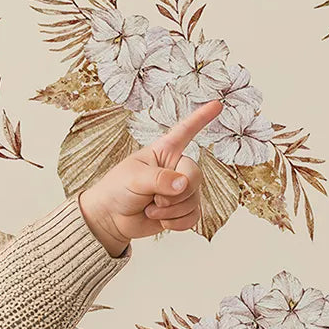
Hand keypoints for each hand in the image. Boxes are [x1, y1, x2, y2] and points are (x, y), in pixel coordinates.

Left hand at [78, 99, 223, 255]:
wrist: (110, 219)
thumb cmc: (117, 190)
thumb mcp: (134, 178)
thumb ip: (159, 179)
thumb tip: (183, 184)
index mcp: (164, 152)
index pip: (186, 131)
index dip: (201, 118)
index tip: (217, 104)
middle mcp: (176, 168)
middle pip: (195, 176)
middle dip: (176, 193)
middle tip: (154, 199)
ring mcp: (180, 190)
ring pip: (194, 200)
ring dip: (171, 211)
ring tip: (150, 208)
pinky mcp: (181, 210)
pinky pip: (193, 217)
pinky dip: (176, 223)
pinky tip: (161, 221)